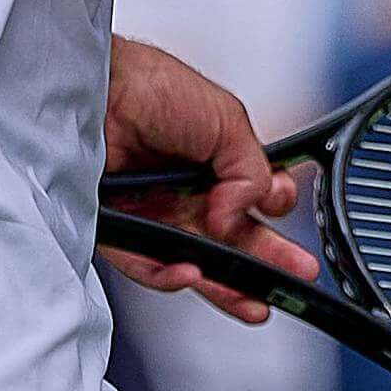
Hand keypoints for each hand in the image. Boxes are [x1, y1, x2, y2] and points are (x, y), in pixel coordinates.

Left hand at [101, 39, 314, 322]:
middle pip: (231, 237)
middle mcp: (184, 188)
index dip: (272, 205)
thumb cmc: (152, 88)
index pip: (253, 195)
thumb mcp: (227, 120)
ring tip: (255, 302)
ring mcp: (153, 212)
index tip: (279, 209)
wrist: (96, 90)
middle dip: (266, 262)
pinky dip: (170, 274)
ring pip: (195, 260)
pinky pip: (146, 264)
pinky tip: (193, 273)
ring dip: (226, 285)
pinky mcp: (119, 230)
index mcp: (213, 158)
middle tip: (294, 278)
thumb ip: (251, 172)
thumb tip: (243, 214)